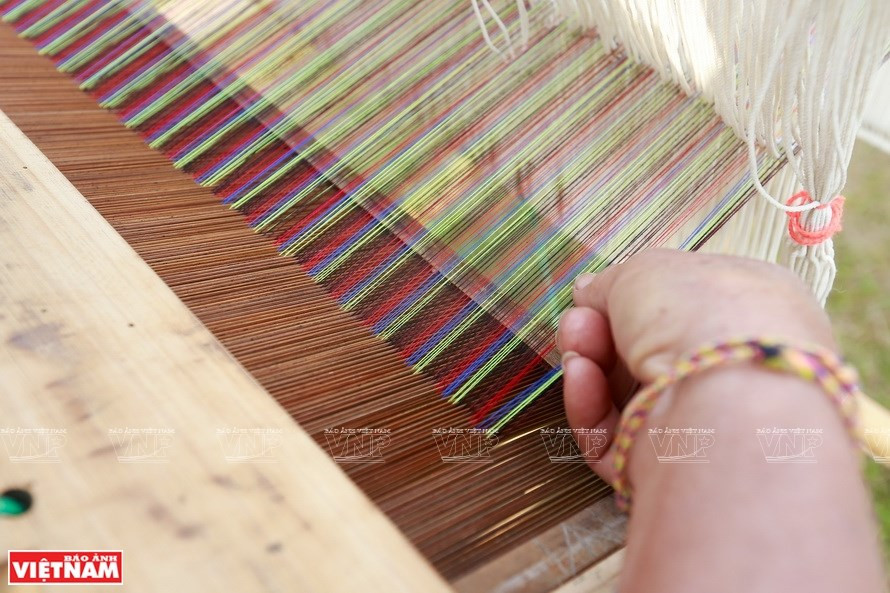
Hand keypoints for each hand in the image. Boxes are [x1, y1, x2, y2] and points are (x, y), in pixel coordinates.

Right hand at [556, 248, 835, 484]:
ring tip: (575, 349)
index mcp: (752, 308)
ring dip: (591, 365)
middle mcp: (733, 366)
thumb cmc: (701, 314)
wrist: (727, 396)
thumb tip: (588, 293)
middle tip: (578, 323)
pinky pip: (617, 437)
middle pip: (646, 350)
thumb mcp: (646, 271)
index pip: (685, 305)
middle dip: (601, 333)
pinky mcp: (672, 467)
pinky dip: (591, 407)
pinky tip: (580, 377)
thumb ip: (609, 283)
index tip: (594, 294)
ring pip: (626, 395)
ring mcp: (705, 422)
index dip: (635, 297)